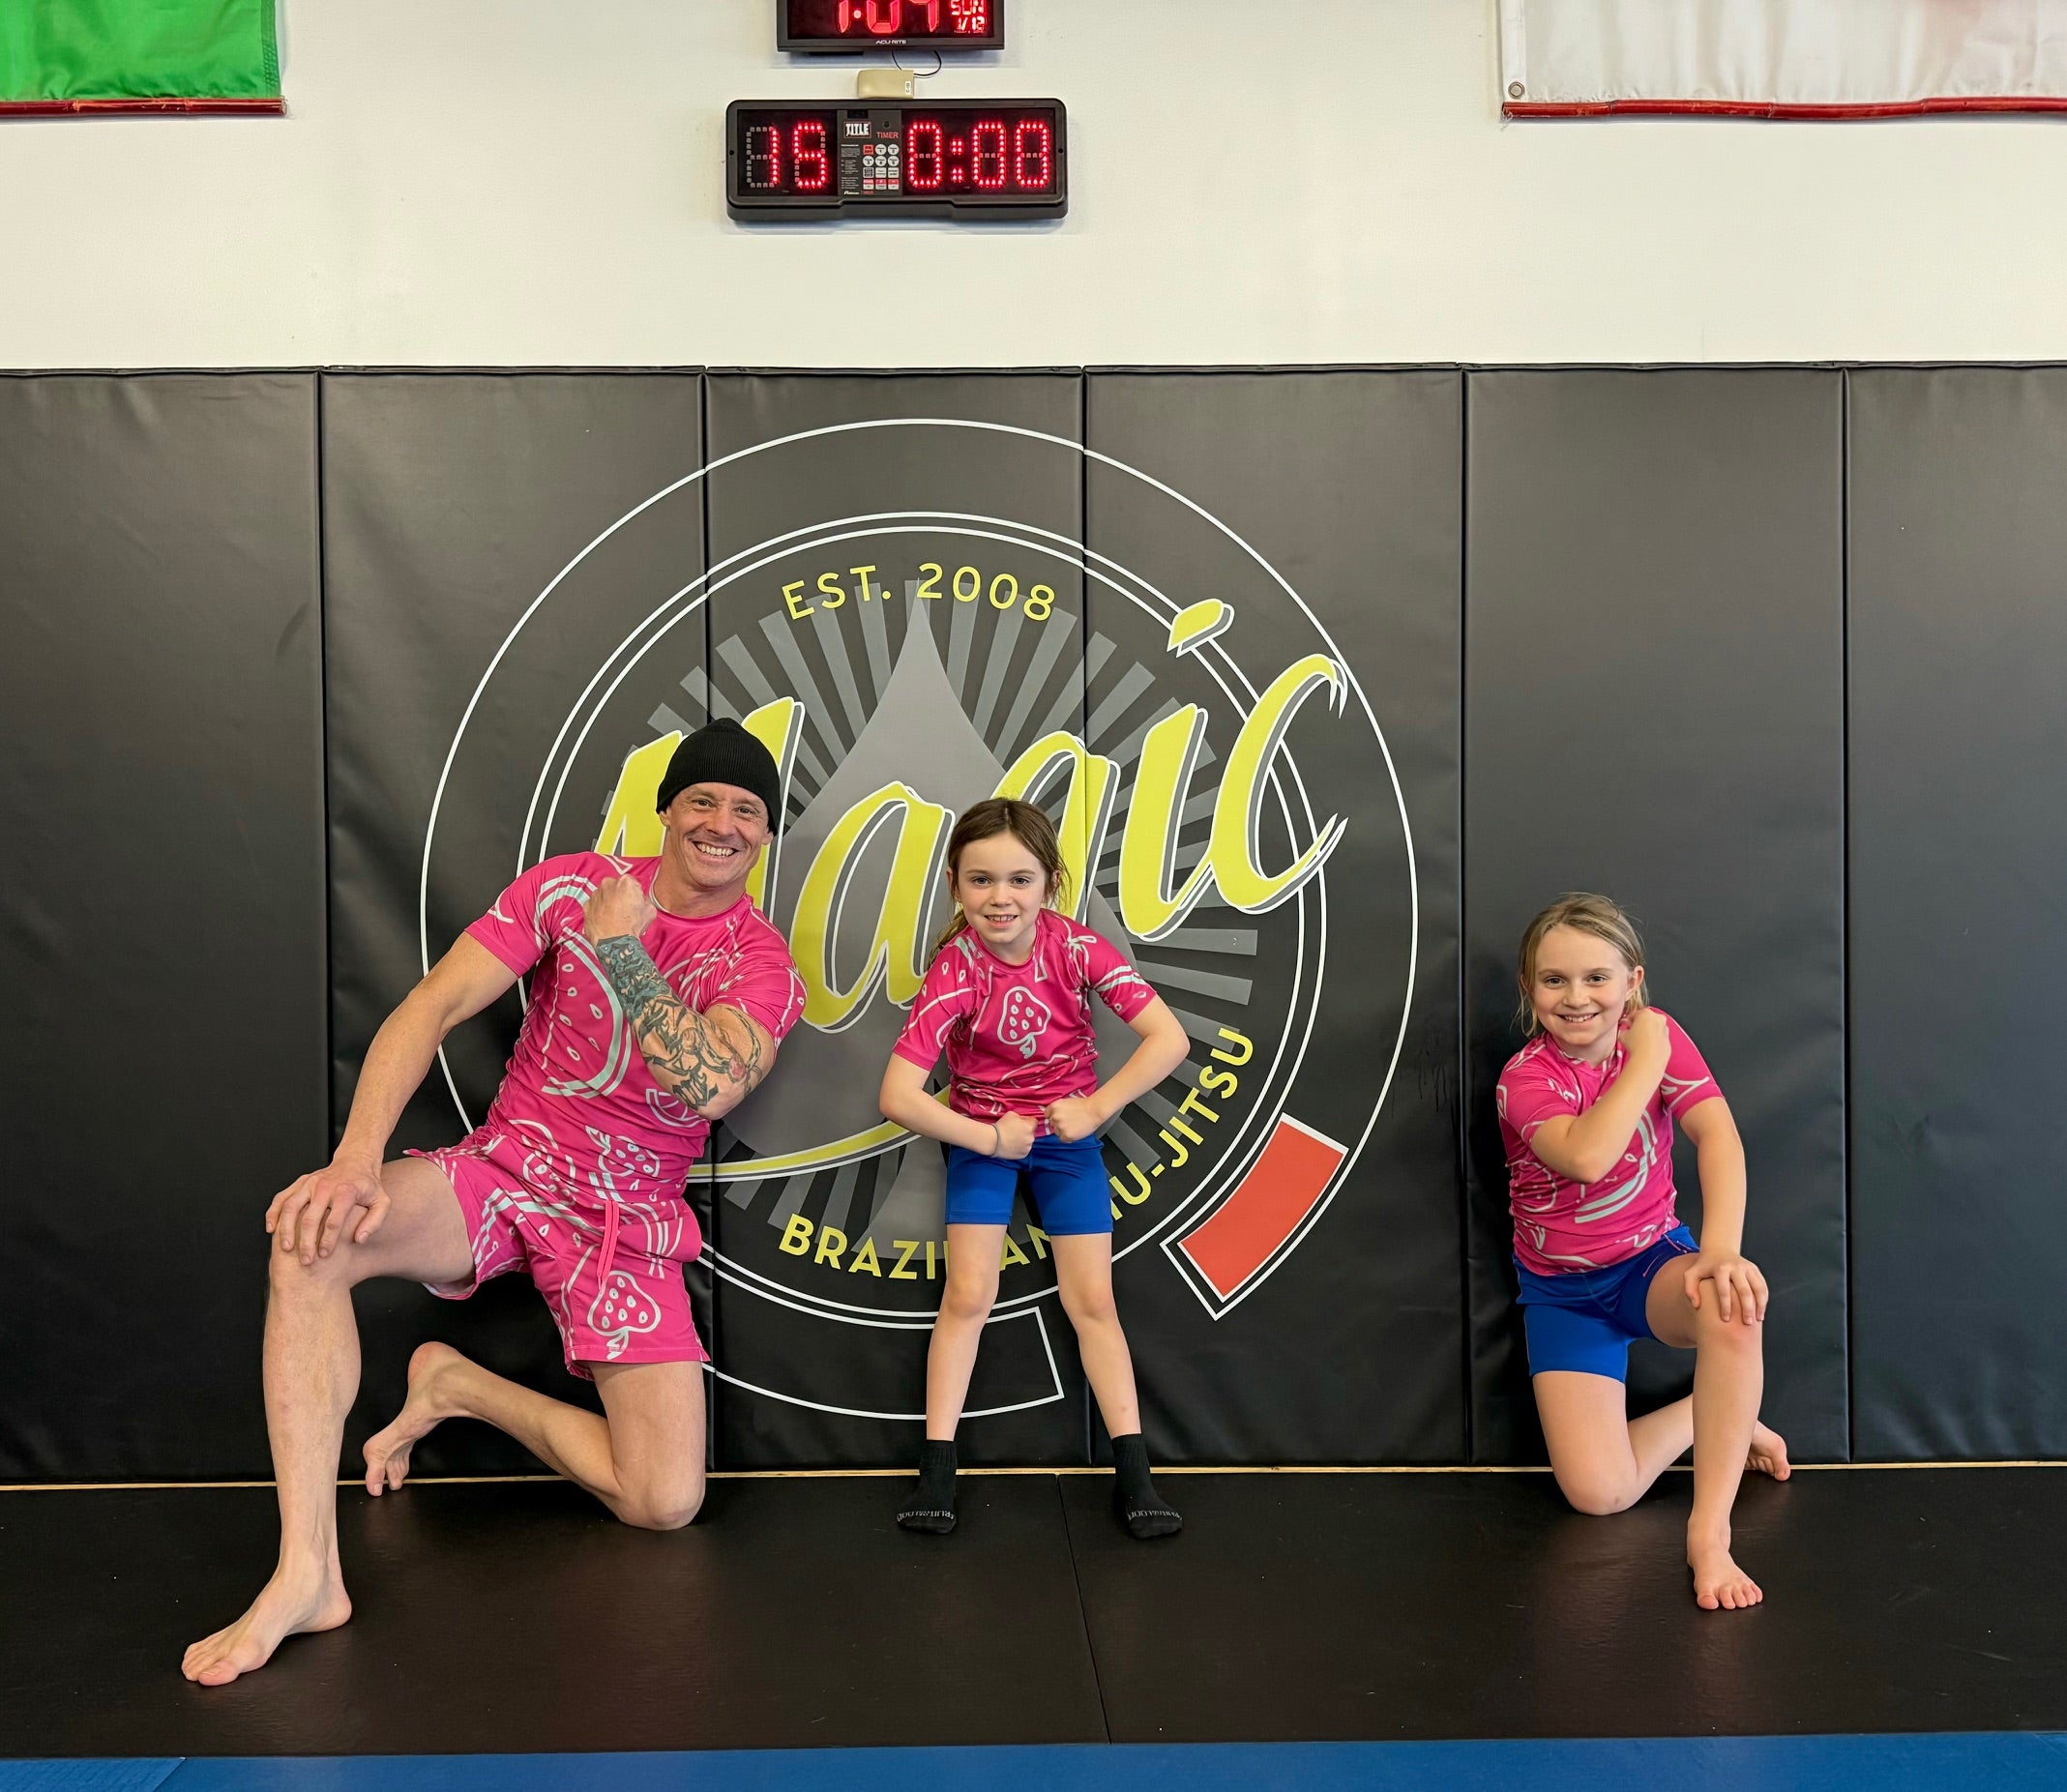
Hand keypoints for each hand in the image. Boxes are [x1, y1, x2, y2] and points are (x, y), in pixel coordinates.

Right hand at [267, 1156, 388, 1264]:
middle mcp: (325, 1186)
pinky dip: (273, 1213)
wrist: (356, 1161)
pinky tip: (271, 1229)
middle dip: (307, 1242)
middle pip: (311, 1218)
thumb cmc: (368, 1186)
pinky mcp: (300, 1182)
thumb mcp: (381, 1202)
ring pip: (291, 1207)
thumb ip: (374, 1222)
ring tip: (286, 1249)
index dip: (328, 1241)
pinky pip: (282, 1197)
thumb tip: (359, 1239)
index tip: (324, 1255)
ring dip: (287, 1230)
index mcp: (345, 1192)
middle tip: (306, 1261)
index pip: (334, 1221)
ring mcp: (309, 1183)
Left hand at [583, 874, 656, 946]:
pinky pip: (593, 906)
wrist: (615, 942)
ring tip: (615, 917)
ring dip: (608, 903)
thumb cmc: (631, 926)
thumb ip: (644, 899)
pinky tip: (606, 921)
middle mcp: (607, 885)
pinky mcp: (586, 907)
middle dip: (619, 895)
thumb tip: (641, 901)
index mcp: (625, 882)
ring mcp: (594, 896)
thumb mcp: (650, 910)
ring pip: (603, 896)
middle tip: (625, 909)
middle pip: (615, 887)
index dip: (634, 893)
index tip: (635, 901)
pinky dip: (598, 911)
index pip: (631, 882)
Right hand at [990, 1111, 1036, 1159]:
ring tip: (1013, 1139)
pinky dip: (1020, 1147)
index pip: (1034, 1121)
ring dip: (1024, 1140)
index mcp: (1030, 1127)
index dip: (1028, 1121)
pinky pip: (1024, 1149)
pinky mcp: (1023, 1155)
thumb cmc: (1002, 1126)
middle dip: (1026, 1131)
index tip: (1021, 1122)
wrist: (993, 1140)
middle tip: (1016, 1131)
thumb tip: (1024, 1120)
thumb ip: (1021, 1117)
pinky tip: (1012, 1145)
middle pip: (1031, 1132)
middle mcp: (1031, 1138)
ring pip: (1028, 1142)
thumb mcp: (1012, 1114)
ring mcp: (1028, 1148)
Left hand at [1042, 1094, 1103, 1143]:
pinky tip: (1075, 1131)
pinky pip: (1063, 1139)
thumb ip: (1058, 1109)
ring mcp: (1059, 1127)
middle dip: (1059, 1123)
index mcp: (1054, 1106)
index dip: (1054, 1117)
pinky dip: (1068, 1137)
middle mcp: (1054, 1117)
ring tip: (1074, 1126)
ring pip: (1057, 1132)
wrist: (1094, 1110)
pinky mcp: (1066, 1135)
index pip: (1047, 1115)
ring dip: (1063, 1131)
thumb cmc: (1084, 1105)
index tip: (1060, 1118)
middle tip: (1070, 1122)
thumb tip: (1052, 1116)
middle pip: (1052, 1124)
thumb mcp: (1066, 1102)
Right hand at [1620, 1006, 1669, 1071]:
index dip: (1630, 1021)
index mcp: (1646, 1013)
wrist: (1648, 1060)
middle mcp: (1658, 1019)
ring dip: (1649, 1033)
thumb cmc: (1635, 1045)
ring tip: (1641, 1044)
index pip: (1635, 1014)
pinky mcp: (1669, 1042)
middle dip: (1642, 1025)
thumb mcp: (1622, 1035)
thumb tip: (1626, 1032)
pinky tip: (1647, 1050)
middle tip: (1634, 1034)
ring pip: (1656, 1029)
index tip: (1627, 1027)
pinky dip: (1655, 1042)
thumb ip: (1625, 1030)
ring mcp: (1666, 1030)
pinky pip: (1660, 1039)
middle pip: (1648, 1019)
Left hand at [1682, 1251, 1768, 1324]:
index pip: (1724, 1291)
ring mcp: (1747, 1267)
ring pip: (1758, 1288)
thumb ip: (1690, 1289)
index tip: (1726, 1320)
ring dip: (1760, 1305)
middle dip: (1746, 1308)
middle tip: (1747, 1323)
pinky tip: (1761, 1310)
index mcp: (1720, 1269)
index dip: (1725, 1307)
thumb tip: (1697, 1305)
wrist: (1719, 1249)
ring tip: (1758, 1319)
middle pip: (1744, 1291)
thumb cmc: (1704, 1266)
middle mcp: (1736, 1267)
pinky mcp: (1755, 1269)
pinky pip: (1762, 1286)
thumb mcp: (1692, 1274)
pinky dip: (1764, 1299)